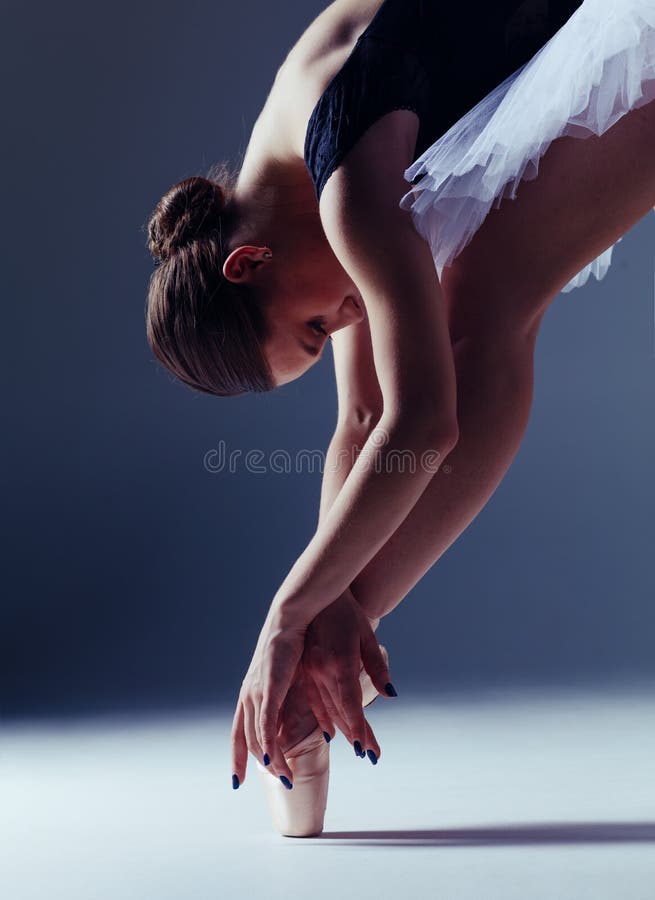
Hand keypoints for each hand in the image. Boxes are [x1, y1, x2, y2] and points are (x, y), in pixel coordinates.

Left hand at [230, 609, 306, 787]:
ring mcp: (256, 691)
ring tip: (287, 779)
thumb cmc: (298, 641)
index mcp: (252, 691)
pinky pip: (265, 724)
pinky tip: (272, 760)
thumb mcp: (294, 678)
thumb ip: (295, 701)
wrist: (296, 615)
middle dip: (259, 765)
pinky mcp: (268, 688)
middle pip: (247, 740)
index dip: (238, 757)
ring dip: (273, 762)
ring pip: (257, 738)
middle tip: (280, 781)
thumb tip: (306, 719)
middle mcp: (249, 694)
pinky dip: (268, 745)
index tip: (238, 780)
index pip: (239, 732)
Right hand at [300, 588, 393, 760]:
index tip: (366, 749)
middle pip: (339, 711)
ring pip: (325, 709)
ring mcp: (309, 671)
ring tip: (357, 747)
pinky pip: (312, 701)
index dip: (358, 727)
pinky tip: (330, 732)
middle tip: (370, 755)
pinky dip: (323, 717)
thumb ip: (377, 667)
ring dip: (342, 729)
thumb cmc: (348, 613)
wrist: (319, 595)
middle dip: (356, 734)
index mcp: (339, 661)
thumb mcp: (367, 636)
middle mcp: (322, 670)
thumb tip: (390, 693)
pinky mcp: (303, 670)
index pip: (349, 702)